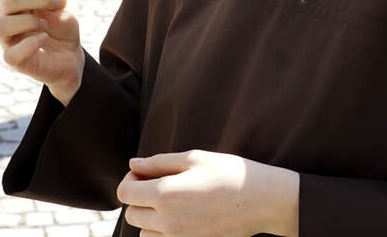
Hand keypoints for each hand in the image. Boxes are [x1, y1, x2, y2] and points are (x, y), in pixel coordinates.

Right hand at [0, 0, 83, 104]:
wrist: (71, 54)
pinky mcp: (15, 61)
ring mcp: (8, 41)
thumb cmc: (61, 25)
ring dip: (28, 22)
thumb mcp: (60, 3)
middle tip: (53, 6)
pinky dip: (30, 44)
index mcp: (16, 2)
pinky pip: (10, 54)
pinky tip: (43, 38)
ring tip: (44, 26)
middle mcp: (7, 19)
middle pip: (5, 0)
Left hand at [118, 150, 298, 236]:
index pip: (124, 192)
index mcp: (165, 194)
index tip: (144, 172)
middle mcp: (167, 221)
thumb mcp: (194, 158)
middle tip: (158, 182)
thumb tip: (133, 164)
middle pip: (131, 213)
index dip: (130, 179)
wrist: (261, 201)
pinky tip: (180, 215)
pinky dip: (162, 231)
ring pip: (143, 232)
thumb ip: (158, 162)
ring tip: (171, 200)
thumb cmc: (228, 173)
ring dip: (149, 216)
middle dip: (139, 197)